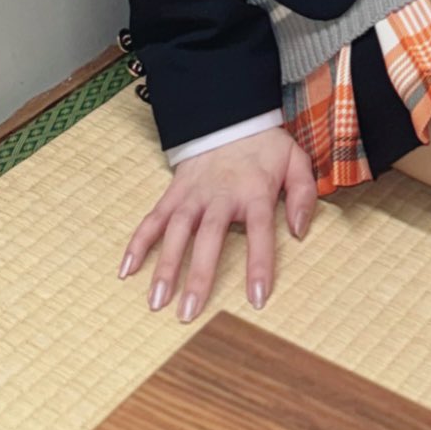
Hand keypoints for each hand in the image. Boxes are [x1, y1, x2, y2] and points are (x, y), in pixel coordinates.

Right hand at [119, 127, 314, 322]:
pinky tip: (126, 271)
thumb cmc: (265, 148)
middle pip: (209, 236)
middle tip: (188, 313)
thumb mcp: (296, 160)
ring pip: (177, 230)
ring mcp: (194, 194)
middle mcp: (221, 195)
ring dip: (165, 265)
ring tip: (155, 301)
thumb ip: (303, 194)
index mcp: (255, 190)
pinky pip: (153, 218)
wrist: (231, 117)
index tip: (257, 298)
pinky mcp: (174, 192)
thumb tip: (299, 230)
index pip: (259, 230)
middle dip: (198, 275)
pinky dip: (138, 242)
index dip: (258, 263)